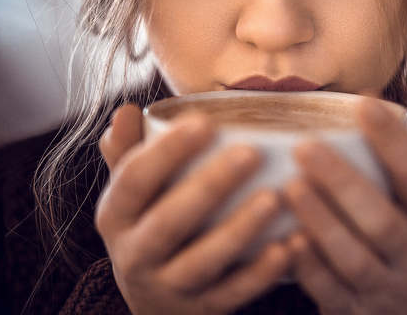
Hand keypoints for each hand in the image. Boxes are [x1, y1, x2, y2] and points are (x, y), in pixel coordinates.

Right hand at [96, 104, 291, 314]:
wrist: (153, 298)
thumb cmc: (150, 224)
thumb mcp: (131, 193)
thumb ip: (128, 152)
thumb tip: (126, 111)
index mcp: (116, 215)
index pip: (134, 180)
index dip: (166, 152)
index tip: (204, 122)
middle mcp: (135, 254)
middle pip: (169, 221)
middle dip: (210, 186)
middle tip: (251, 154)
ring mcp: (169, 286)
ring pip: (203, 261)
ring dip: (239, 229)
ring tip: (275, 198)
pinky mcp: (202, 309)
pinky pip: (233, 294)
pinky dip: (261, 273)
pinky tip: (289, 246)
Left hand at [284, 98, 406, 314]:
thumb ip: (394, 168)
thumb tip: (363, 99)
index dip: (391, 139)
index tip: (362, 103)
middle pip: (381, 219)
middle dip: (343, 182)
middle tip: (306, 147)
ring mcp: (389, 288)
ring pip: (355, 257)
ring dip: (322, 222)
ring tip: (291, 187)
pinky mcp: (359, 311)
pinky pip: (333, 293)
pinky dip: (311, 269)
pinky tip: (289, 242)